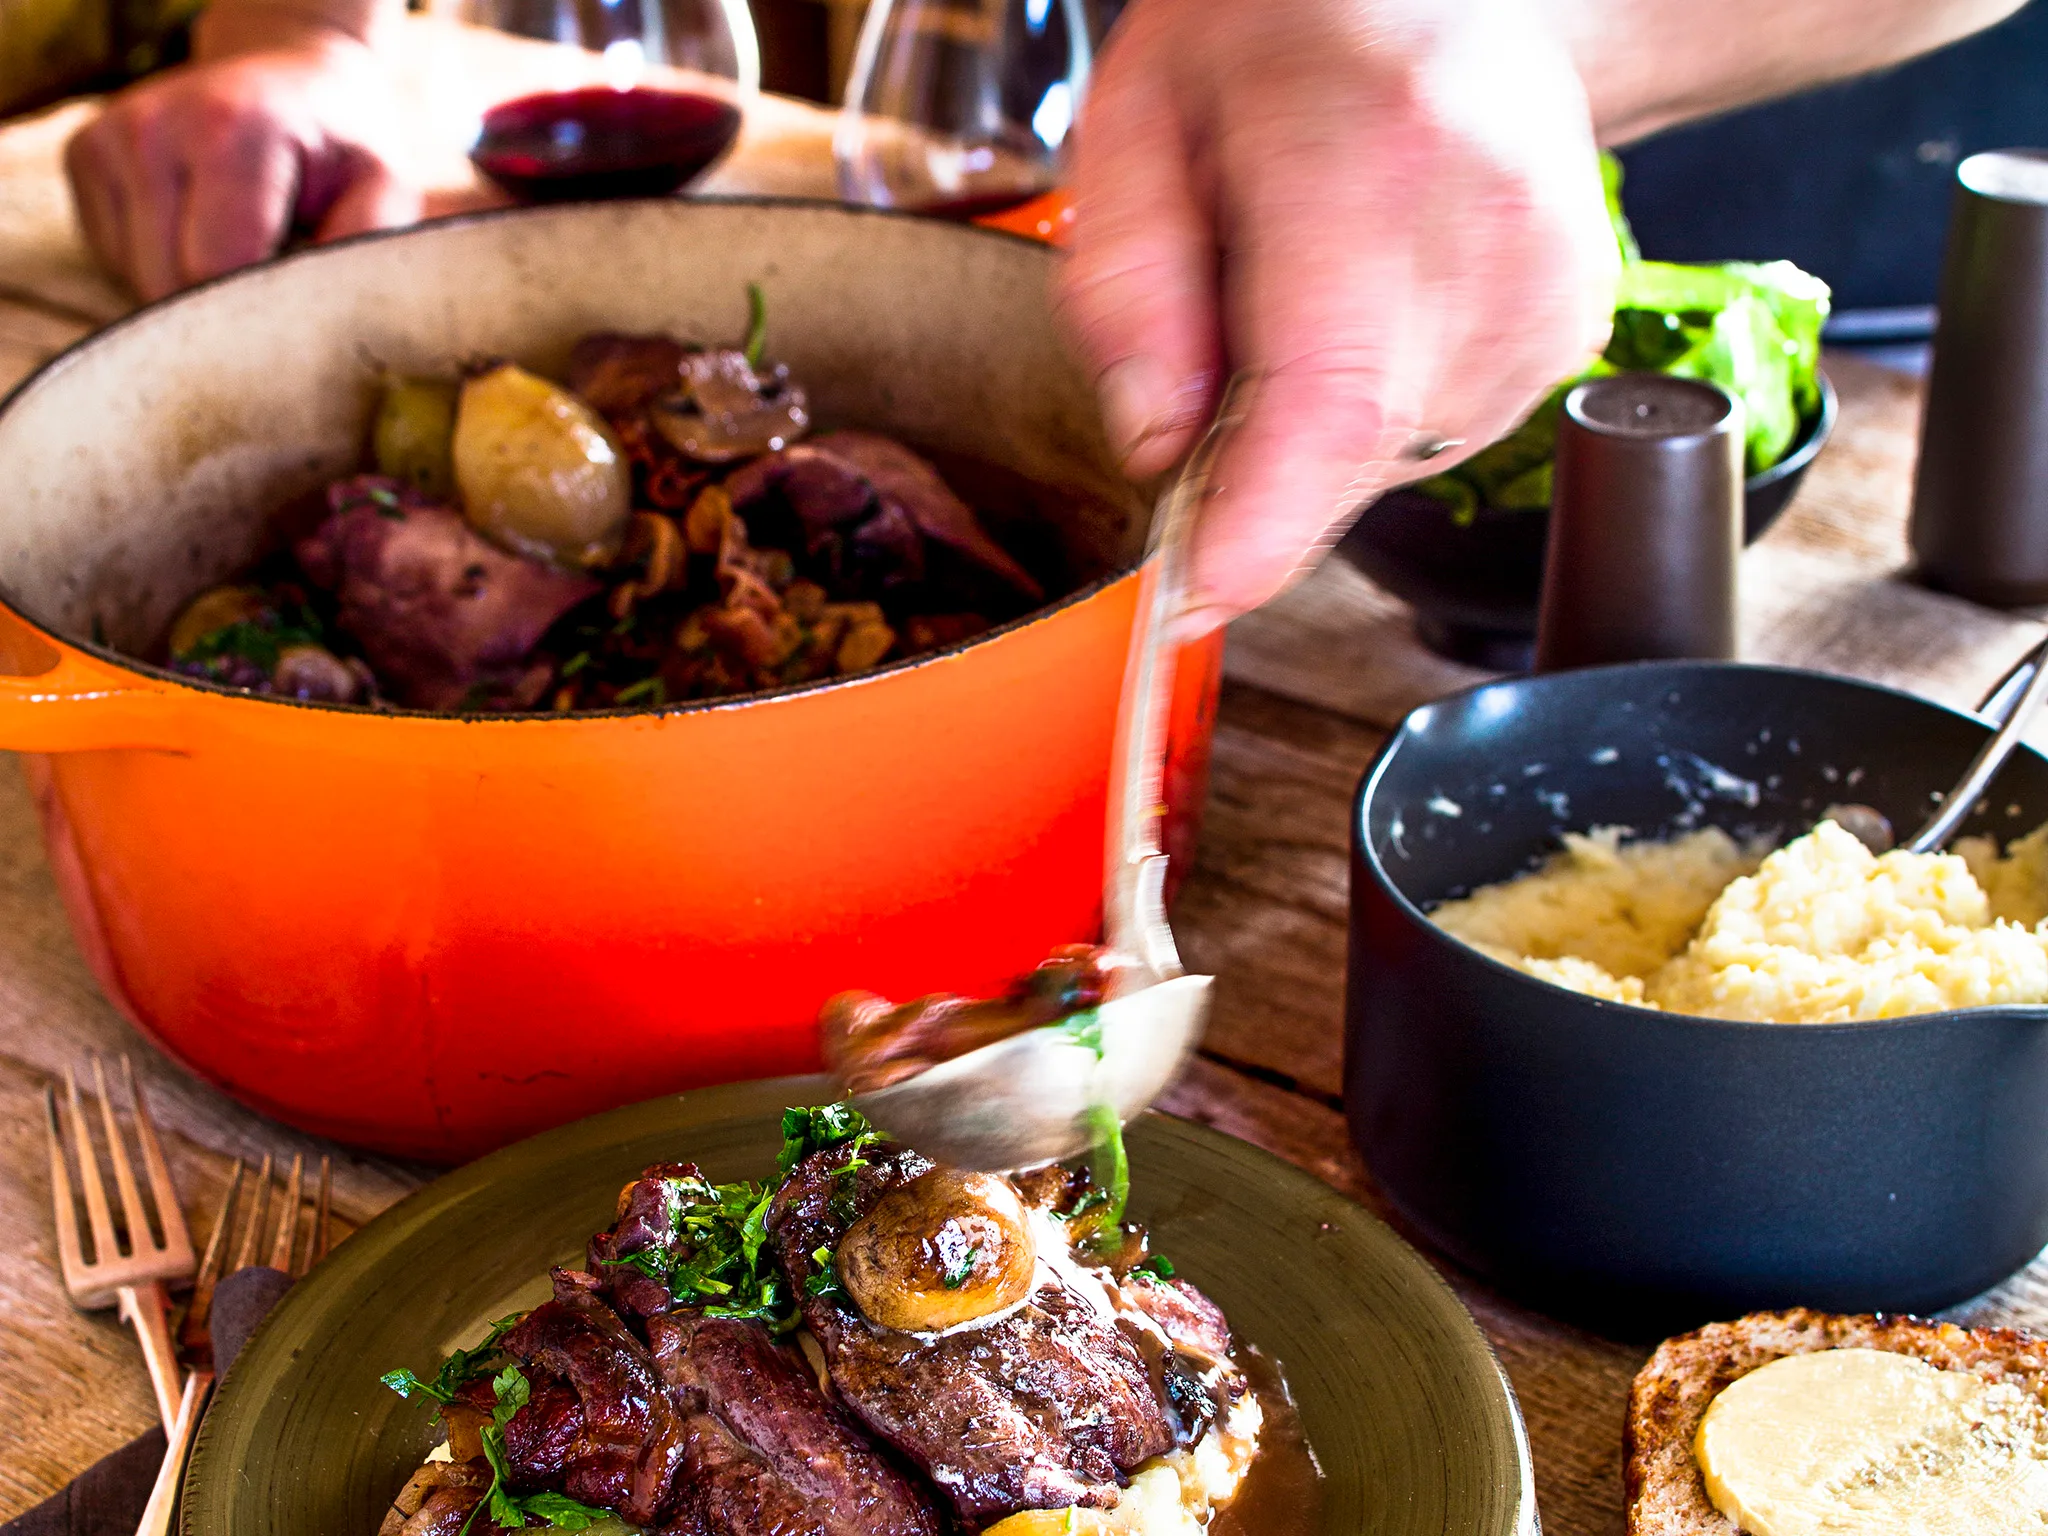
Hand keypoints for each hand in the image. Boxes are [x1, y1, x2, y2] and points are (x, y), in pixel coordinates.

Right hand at [65, 22, 418, 301]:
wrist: (289, 78)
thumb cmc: (340, 146)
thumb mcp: (382, 186)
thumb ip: (366, 243)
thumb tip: (326, 313)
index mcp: (228, 134)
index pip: (213, 272)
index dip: (255, 318)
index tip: (292, 322)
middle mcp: (153, 130)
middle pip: (169, 285)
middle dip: (224, 311)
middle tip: (275, 284)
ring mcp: (109, 140)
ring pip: (138, 281)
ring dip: (191, 292)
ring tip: (244, 249)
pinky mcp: (84, 157)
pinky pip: (117, 260)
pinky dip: (163, 267)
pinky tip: (204, 233)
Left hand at [1058, 0, 1618, 628]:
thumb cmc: (1289, 33)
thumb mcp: (1144, 116)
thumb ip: (1125, 288)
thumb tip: (1156, 449)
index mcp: (1373, 156)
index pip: (1328, 399)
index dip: (1260, 527)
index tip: (1195, 595)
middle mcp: (1488, 235)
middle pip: (1349, 450)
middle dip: (1250, 464)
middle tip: (1210, 353)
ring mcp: (1548, 294)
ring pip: (1388, 458)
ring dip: (1309, 427)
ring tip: (1303, 286)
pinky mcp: (1571, 335)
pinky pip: (1432, 438)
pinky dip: (1369, 410)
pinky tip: (1365, 304)